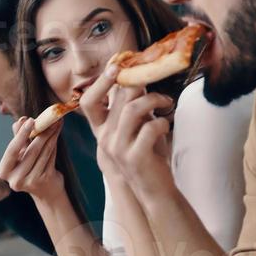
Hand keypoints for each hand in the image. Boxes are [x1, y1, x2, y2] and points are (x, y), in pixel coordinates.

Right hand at [0, 116, 64, 202]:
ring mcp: (30, 182)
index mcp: (5, 171)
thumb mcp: (21, 152)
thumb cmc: (30, 167)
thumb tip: (22, 120)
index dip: (21, 135)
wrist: (45, 190)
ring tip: (56, 122)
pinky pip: (50, 157)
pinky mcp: (45, 180)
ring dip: (51, 135)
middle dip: (41, 132)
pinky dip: (54, 144)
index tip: (30, 120)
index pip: (11, 150)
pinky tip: (57, 134)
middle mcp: (15, 180)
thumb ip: (20, 137)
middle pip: (31, 151)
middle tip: (50, 118)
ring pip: (43, 152)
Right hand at [81, 62, 176, 197]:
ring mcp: (118, 148)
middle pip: (119, 98)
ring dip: (155, 100)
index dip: (101, 82)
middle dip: (141, 84)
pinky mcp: (135, 157)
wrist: (154, 189)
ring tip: (166, 103)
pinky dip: (162, 122)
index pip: (89, 101)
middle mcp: (105, 139)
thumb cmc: (147, 154)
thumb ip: (133, 108)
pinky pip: (150, 128)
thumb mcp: (136, 129)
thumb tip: (138, 79)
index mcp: (102, 130)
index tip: (117, 66)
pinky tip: (166, 125)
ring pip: (133, 109)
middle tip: (157, 80)